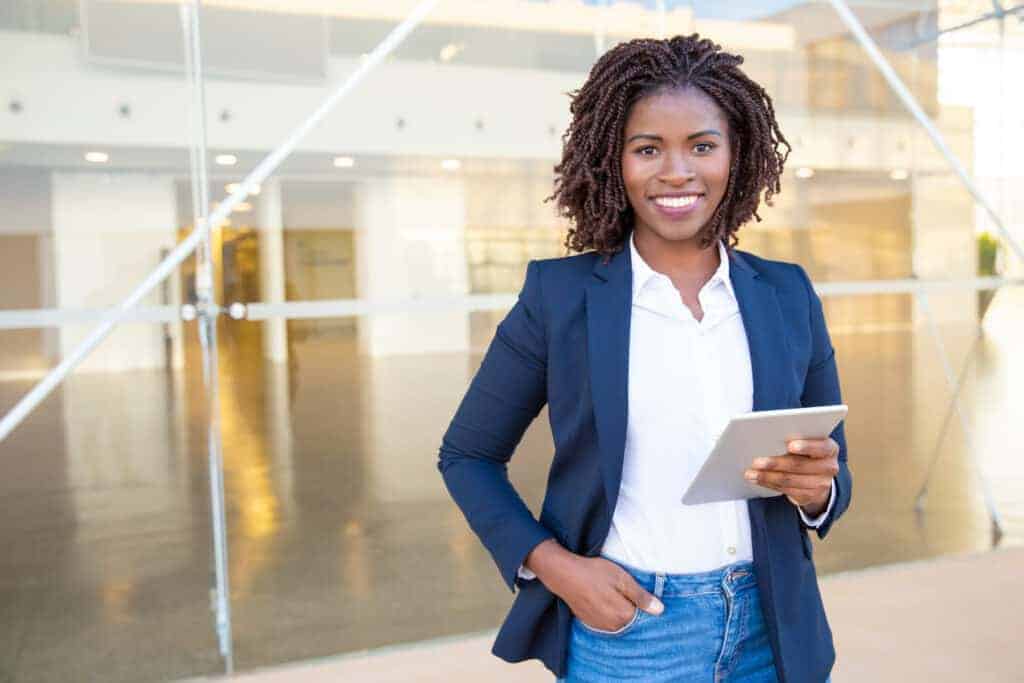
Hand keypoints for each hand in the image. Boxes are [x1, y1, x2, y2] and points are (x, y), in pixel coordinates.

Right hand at [524, 539, 663, 631]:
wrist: (563, 574)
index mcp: (623, 615)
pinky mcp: (589, 622)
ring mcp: (599, 626)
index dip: (644, 604)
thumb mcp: (622, 578)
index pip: (644, 616)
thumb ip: (641, 596)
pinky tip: (603, 598)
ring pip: (618, 621)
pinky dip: (608, 612)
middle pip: (631, 620)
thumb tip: (660, 610)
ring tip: (612, 592)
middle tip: (624, 589)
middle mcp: (612, 626)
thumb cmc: (594, 572)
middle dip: (633, 608)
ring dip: (619, 610)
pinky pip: (606, 621)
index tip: (639, 592)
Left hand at [744, 438, 838, 516]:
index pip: (821, 447)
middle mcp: (829, 467)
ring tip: (750, 472)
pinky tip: (757, 479)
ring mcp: (821, 484)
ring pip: (790, 480)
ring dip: (767, 476)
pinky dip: (769, 483)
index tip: (790, 445)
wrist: (818, 475)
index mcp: (830, 448)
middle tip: (756, 461)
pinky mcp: (810, 496)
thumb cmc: (807, 451)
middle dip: (776, 463)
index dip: (806, 446)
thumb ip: (795, 438)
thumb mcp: (807, 442)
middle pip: (800, 465)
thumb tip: (768, 435)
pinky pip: (787, 490)